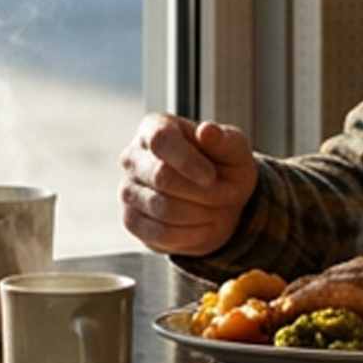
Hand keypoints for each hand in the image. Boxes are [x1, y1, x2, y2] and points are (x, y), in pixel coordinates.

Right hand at [121, 114, 260, 259]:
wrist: (219, 202)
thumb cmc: (223, 167)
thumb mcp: (233, 149)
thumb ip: (222, 140)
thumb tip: (207, 131)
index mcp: (154, 127)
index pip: (161, 140)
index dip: (187, 161)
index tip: (212, 177)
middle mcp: (133, 157)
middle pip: (161, 176)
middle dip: (202, 191)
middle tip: (228, 195)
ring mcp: (128, 190)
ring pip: (162, 208)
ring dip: (200, 213)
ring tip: (217, 208)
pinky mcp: (132, 221)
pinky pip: (160, 234)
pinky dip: (190, 234)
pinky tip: (203, 225)